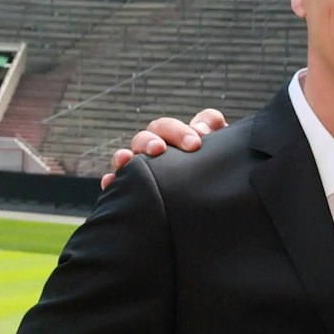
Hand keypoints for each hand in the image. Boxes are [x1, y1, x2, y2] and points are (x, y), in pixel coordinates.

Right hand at [99, 109, 228, 189]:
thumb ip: (219, 135)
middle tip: (159, 149)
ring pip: (130, 154)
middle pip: (148, 136)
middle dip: (152, 139)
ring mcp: (146, 167)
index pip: (177, 127)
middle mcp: (161, 149)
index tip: (196, 142)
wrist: (215, 206)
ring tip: (126, 160)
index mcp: (181, 138)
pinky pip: (117, 182)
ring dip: (125, 154)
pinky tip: (110, 182)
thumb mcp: (224, 155)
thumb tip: (202, 129)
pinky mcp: (135, 187)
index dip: (181, 131)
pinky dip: (111, 181)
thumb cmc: (219, 174)